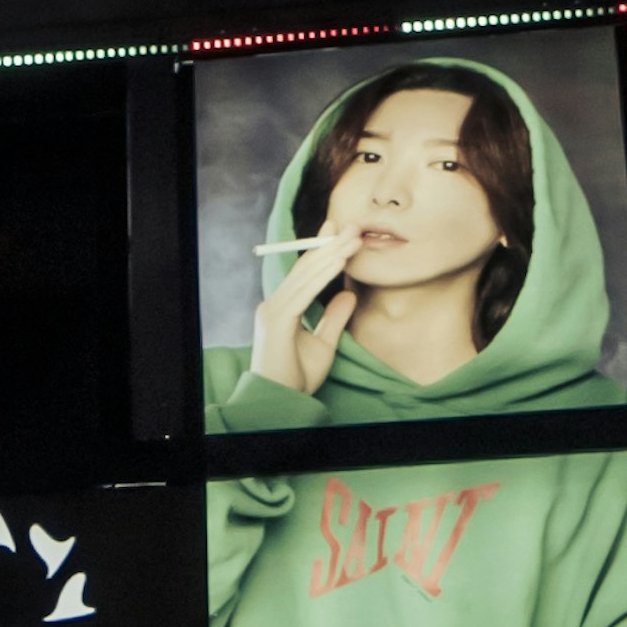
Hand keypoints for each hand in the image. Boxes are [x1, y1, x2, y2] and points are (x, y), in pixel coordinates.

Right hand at [247, 221, 359, 397]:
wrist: (280, 400)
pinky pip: (304, 292)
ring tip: (353, 238)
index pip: (303, 272)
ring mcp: (273, 310)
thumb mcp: (324, 344)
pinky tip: (340, 262)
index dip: (321, 249)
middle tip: (353, 226)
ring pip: (305, 275)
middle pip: (305, 267)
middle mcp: (274, 304)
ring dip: (331, 254)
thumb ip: (333, 318)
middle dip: (330, 244)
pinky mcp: (276, 319)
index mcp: (283, 308)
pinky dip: (323, 275)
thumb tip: (349, 294)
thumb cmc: (297, 377)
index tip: (339, 230)